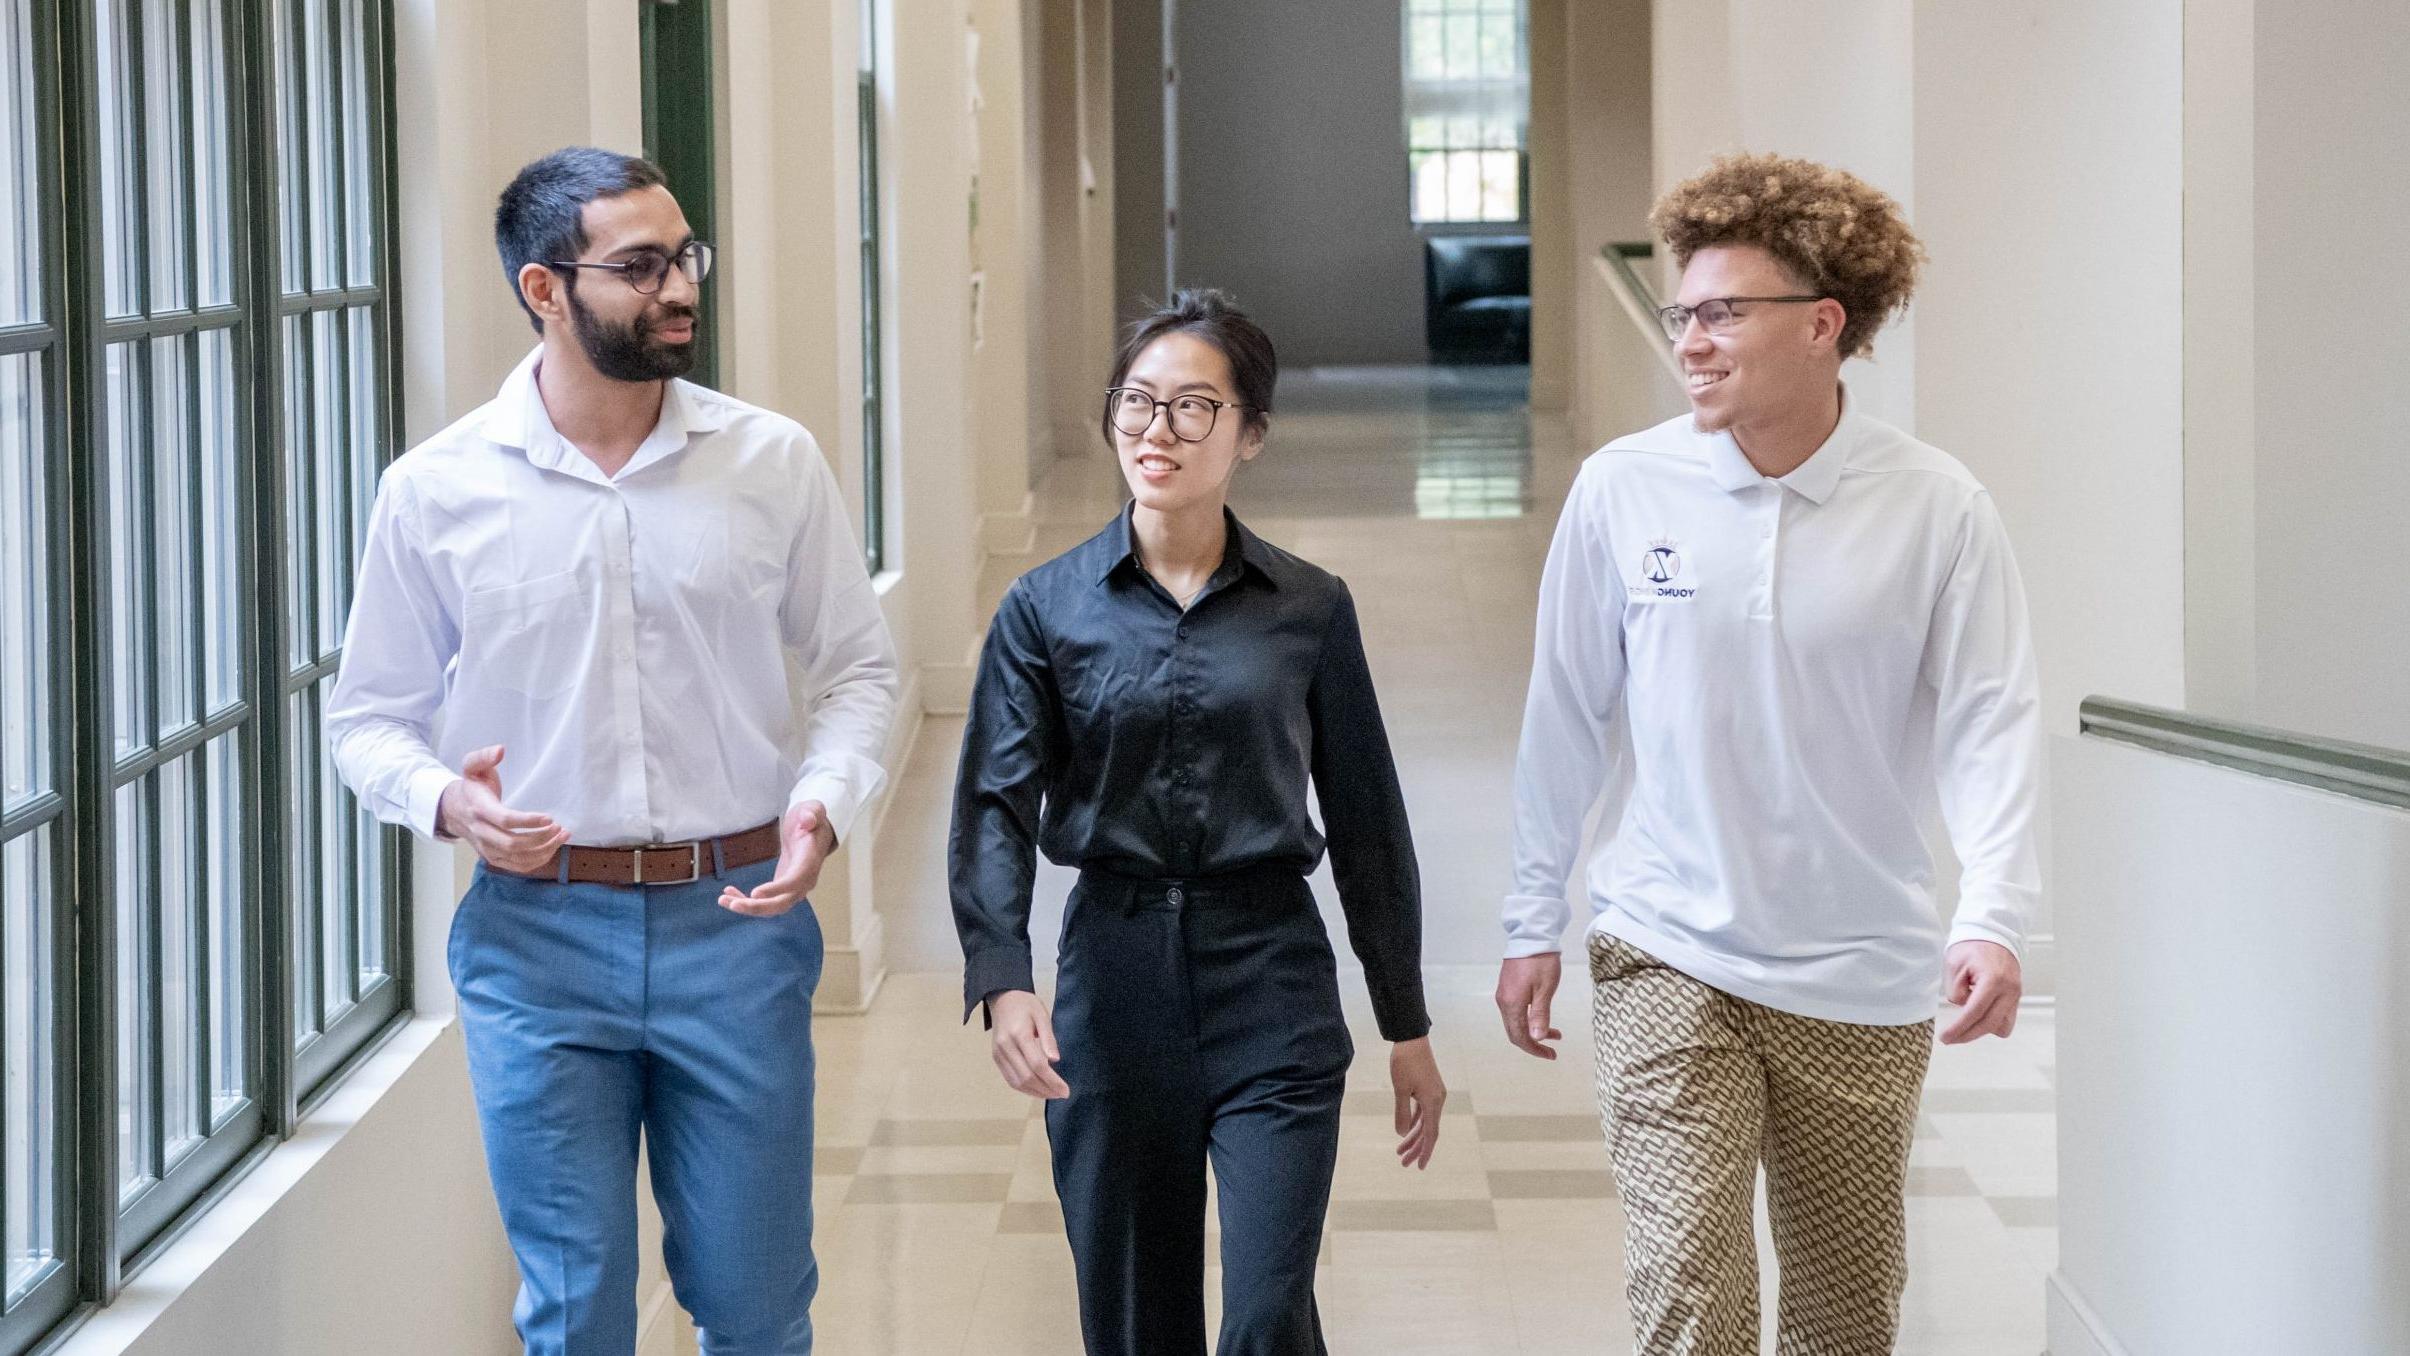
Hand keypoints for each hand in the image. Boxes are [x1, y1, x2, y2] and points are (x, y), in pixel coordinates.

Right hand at [438, 745, 568, 872]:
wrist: (453, 810)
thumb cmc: (471, 786)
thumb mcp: (473, 766)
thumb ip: (484, 756)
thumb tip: (500, 750)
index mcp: (479, 809)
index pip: (504, 820)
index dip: (528, 821)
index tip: (550, 818)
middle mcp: (481, 832)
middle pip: (512, 844)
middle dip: (540, 839)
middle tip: (559, 828)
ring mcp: (486, 848)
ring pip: (516, 858)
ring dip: (543, 850)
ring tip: (562, 836)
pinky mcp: (493, 858)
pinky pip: (517, 866)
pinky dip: (537, 861)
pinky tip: (552, 847)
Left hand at [719, 801, 836, 916]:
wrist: (813, 832)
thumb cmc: (811, 819)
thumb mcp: (813, 810)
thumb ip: (812, 814)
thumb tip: (808, 820)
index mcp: (810, 861)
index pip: (796, 880)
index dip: (776, 889)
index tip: (755, 893)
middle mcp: (804, 881)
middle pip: (782, 903)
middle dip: (757, 907)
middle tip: (733, 905)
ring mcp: (793, 888)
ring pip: (771, 907)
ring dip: (748, 907)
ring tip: (723, 901)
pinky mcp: (781, 889)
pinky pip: (765, 901)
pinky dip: (746, 901)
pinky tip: (728, 894)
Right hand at [987, 990, 1069, 1099]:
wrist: (1003, 999)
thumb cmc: (1026, 1005)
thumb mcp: (1042, 1015)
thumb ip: (1049, 1038)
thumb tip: (1055, 1060)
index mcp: (1019, 1034)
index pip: (1037, 1064)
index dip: (1052, 1080)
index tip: (1066, 1090)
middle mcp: (1006, 1047)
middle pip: (1027, 1076)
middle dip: (1046, 1089)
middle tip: (1062, 1094)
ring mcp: (998, 1054)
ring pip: (1017, 1082)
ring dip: (1035, 1092)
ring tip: (1052, 1094)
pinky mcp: (996, 1058)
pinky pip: (1010, 1079)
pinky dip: (1024, 1088)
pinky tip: (1037, 1089)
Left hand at [1390, 1036, 1445, 1169]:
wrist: (1412, 1038)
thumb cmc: (1405, 1062)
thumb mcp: (1400, 1089)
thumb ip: (1401, 1113)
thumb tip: (1401, 1133)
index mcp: (1433, 1102)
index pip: (1430, 1134)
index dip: (1424, 1151)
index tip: (1419, 1166)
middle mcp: (1437, 1100)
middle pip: (1428, 1131)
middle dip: (1416, 1148)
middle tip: (1403, 1162)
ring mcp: (1434, 1094)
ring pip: (1425, 1122)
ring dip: (1414, 1136)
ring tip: (1400, 1150)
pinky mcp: (1429, 1088)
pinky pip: (1423, 1111)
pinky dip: (1415, 1122)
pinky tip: (1406, 1130)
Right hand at [1494, 952, 1563, 1058]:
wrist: (1531, 936)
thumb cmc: (1541, 962)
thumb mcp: (1545, 990)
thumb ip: (1540, 1015)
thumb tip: (1536, 1038)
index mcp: (1512, 1004)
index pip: (1520, 1036)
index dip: (1535, 1049)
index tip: (1551, 1055)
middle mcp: (1504, 1002)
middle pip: (1515, 1032)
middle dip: (1534, 1043)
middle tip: (1552, 1050)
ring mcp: (1504, 995)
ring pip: (1515, 1022)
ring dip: (1533, 1031)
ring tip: (1554, 1033)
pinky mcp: (1507, 988)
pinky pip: (1515, 1012)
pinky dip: (1528, 1020)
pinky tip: (1542, 1017)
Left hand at [1939, 940, 2021, 1043]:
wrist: (1993, 935)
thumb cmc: (1972, 946)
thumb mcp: (1954, 965)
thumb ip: (1956, 991)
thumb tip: (1963, 1009)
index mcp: (1993, 979)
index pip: (1974, 1012)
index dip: (1958, 1028)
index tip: (1945, 1037)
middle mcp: (2009, 990)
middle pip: (1989, 1024)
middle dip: (1967, 1035)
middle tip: (1949, 1039)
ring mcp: (2015, 995)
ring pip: (2002, 1027)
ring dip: (1982, 1030)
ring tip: (1964, 1023)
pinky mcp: (2016, 998)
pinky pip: (2007, 1020)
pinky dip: (1992, 1023)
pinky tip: (1977, 1016)